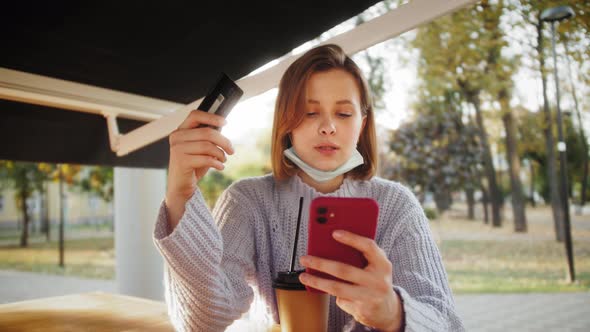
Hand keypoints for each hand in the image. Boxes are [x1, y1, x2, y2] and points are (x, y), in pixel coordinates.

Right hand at [165, 110, 233, 228]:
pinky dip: (217, 163)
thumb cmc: (193, 166)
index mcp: (181, 131)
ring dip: (221, 154)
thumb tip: (222, 126)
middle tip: (231, 150)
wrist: (181, 186)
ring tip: (223, 160)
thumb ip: (208, 137)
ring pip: (208, 145)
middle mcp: (177, 137)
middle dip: (224, 141)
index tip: (225, 122)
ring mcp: (177, 149)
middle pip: (207, 132)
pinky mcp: (181, 161)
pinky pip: (206, 158)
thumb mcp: (202, 149)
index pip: (195, 115)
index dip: (212, 117)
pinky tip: (220, 167)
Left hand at [299, 230, 402, 331]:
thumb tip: (331, 244)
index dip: (352, 239)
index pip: (368, 247)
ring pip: (337, 287)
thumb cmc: (375, 279)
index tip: (334, 233)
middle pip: (344, 270)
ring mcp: (369, 296)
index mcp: (383, 264)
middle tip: (305, 259)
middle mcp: (378, 280)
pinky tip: (321, 287)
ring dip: (317, 281)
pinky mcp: (361, 309)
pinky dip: (330, 291)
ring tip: (303, 276)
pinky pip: (340, 298)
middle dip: (321, 263)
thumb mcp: (375, 265)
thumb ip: (360, 254)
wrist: (387, 310)